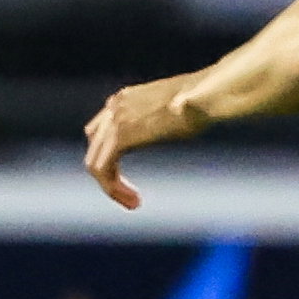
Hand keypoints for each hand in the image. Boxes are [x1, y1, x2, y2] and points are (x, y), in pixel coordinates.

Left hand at [82, 76, 196, 209]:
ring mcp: (114, 121)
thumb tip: (180, 124)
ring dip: (111, 187)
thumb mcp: (175, 109)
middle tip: (132, 196)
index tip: (131, 173)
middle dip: (109, 174)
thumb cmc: (203, 101)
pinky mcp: (120, 137)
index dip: (111, 157)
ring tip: (133, 203)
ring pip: (95, 162)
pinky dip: (113, 188)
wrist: (203, 95)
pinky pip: (103, 169)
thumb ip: (163, 119)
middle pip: (94, 147)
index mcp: (124, 99)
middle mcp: (114, 106)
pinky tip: (134, 201)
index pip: (100, 131)